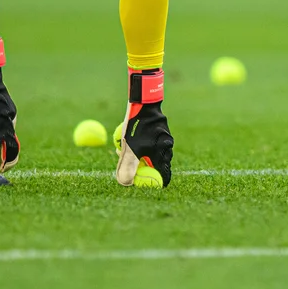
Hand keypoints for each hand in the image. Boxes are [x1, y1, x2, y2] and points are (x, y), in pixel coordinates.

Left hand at [114, 68, 172, 185]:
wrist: (144, 102)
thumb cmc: (138, 125)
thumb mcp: (129, 148)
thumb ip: (128, 166)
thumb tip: (125, 183)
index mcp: (162, 155)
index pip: (163, 176)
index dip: (154, 183)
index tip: (144, 186)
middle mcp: (166, 148)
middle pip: (154, 165)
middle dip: (140, 167)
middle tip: (125, 166)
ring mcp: (164, 138)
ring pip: (150, 153)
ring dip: (136, 154)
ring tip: (121, 147)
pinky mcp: (159, 130)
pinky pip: (150, 143)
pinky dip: (139, 144)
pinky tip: (128, 137)